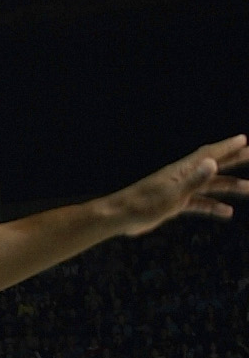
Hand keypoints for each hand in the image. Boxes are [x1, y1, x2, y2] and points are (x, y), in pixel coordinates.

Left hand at [112, 136, 248, 234]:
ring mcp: (179, 190)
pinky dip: (213, 206)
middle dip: (234, 160)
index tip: (244, 140)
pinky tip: (226, 212)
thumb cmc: (144, 204)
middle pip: (214, 166)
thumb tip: (213, 162)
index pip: (209, 154)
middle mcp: (183, 177)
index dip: (227, 147)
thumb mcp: (173, 194)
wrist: (121, 217)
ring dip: (229, 187)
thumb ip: (195, 179)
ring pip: (210, 186)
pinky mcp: (174, 204)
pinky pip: (199, 203)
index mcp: (183, 170)